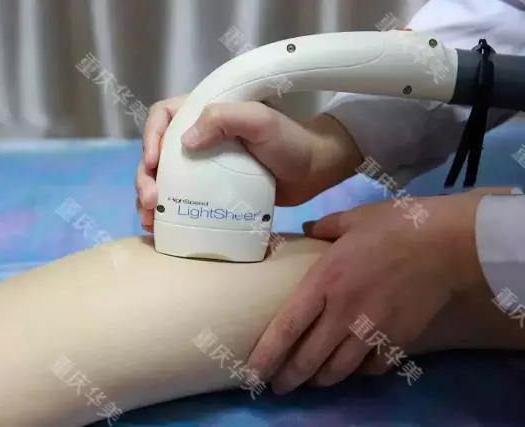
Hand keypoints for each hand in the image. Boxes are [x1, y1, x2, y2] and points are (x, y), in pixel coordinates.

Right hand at [135, 97, 361, 231]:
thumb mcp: (260, 121)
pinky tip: (160, 227)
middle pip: (157, 153)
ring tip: (150, 219)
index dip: (150, 137)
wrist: (313, 171)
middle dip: (145, 177)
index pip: (163, 116)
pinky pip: (180, 198)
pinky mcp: (209, 190)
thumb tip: (185, 141)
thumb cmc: (289, 141)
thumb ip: (225, 119)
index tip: (153, 163)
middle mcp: (197, 137)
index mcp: (204, 113)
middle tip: (151, 201)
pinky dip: (167, 212)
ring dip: (149, 198)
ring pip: (163, 178)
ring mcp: (201, 166)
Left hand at [247, 189, 505, 392]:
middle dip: (288, 378)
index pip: (286, 328)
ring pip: (338, 370)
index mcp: (324, 282)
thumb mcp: (351, 218)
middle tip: (278, 386)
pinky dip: (357, 372)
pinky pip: (371, 368)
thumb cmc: (394, 226)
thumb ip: (322, 227)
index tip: (251, 373)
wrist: (446, 243)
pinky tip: (351, 368)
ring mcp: (372, 330)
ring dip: (319, 379)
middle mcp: (343, 313)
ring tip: (310, 380)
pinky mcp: (399, 340)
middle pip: (308, 359)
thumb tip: (305, 230)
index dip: (266, 355)